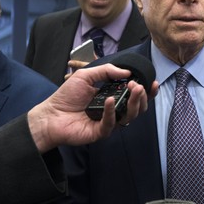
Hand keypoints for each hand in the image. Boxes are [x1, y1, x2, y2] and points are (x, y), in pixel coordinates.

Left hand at [28, 63, 157, 152]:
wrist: (50, 114)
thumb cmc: (66, 96)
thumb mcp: (86, 75)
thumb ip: (106, 71)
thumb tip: (127, 71)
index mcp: (113, 97)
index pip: (135, 95)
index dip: (146, 90)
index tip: (152, 82)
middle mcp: (114, 111)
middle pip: (138, 107)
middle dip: (143, 96)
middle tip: (138, 86)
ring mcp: (108, 122)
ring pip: (130, 116)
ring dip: (134, 103)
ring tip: (133, 90)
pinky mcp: (100, 132)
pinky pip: (112, 123)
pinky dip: (112, 111)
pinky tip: (109, 100)